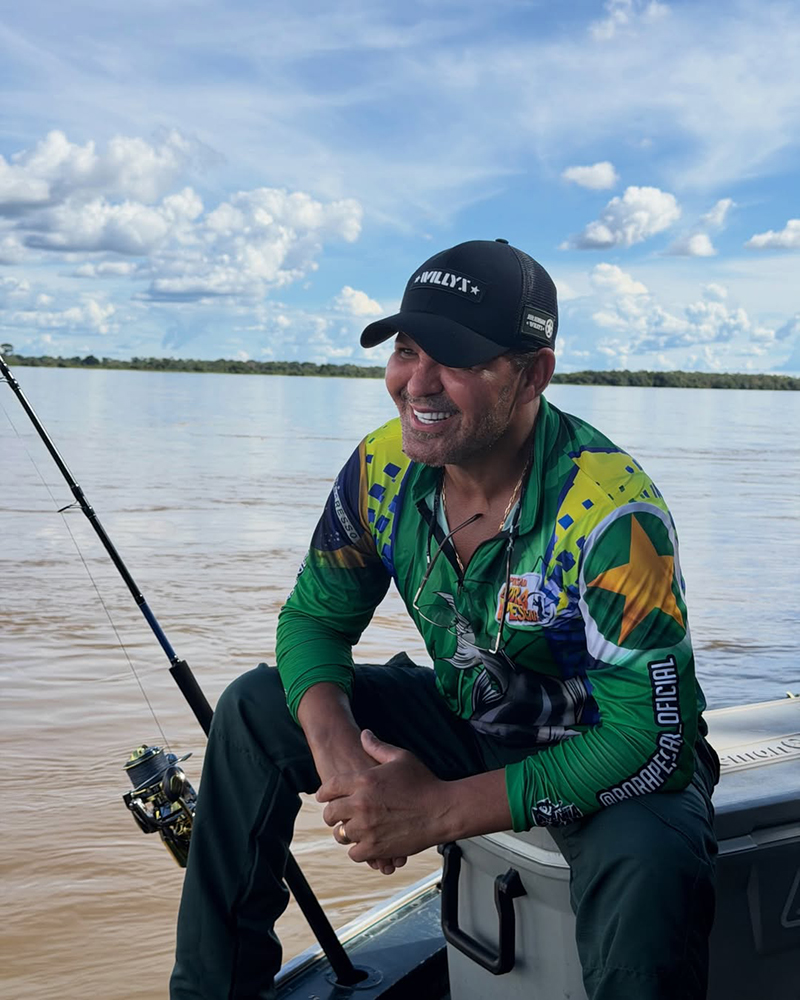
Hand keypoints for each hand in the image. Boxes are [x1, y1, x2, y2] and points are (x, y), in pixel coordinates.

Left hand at [317, 729, 451, 864]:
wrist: (442, 810)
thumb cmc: (424, 782)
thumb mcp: (401, 757)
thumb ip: (377, 746)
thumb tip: (364, 734)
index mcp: (364, 780)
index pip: (329, 788)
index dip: (324, 793)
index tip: (324, 797)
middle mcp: (361, 804)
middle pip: (330, 813)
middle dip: (332, 814)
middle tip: (337, 816)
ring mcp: (368, 828)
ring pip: (341, 835)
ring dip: (345, 832)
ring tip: (352, 830)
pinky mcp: (377, 848)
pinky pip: (355, 853)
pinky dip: (358, 849)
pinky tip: (364, 843)